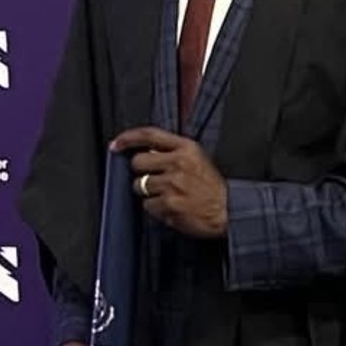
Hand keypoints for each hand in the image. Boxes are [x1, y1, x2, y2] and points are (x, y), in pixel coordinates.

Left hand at [110, 126, 227, 238]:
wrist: (229, 210)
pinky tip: (171, 207)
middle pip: (138, 162)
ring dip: (148, 193)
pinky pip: (147, 206)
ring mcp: (172, 184)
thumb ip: (173, 152)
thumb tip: (145, 152)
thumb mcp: (197, 159)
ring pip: (139, 186)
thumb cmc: (213, 187)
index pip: (149, 135)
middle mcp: (178, 163)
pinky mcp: (169, 203)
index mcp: (186, 148)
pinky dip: (156, 209)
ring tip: (167, 196)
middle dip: (141, 173)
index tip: (116, 144)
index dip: (128, 138)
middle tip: (155, 180)